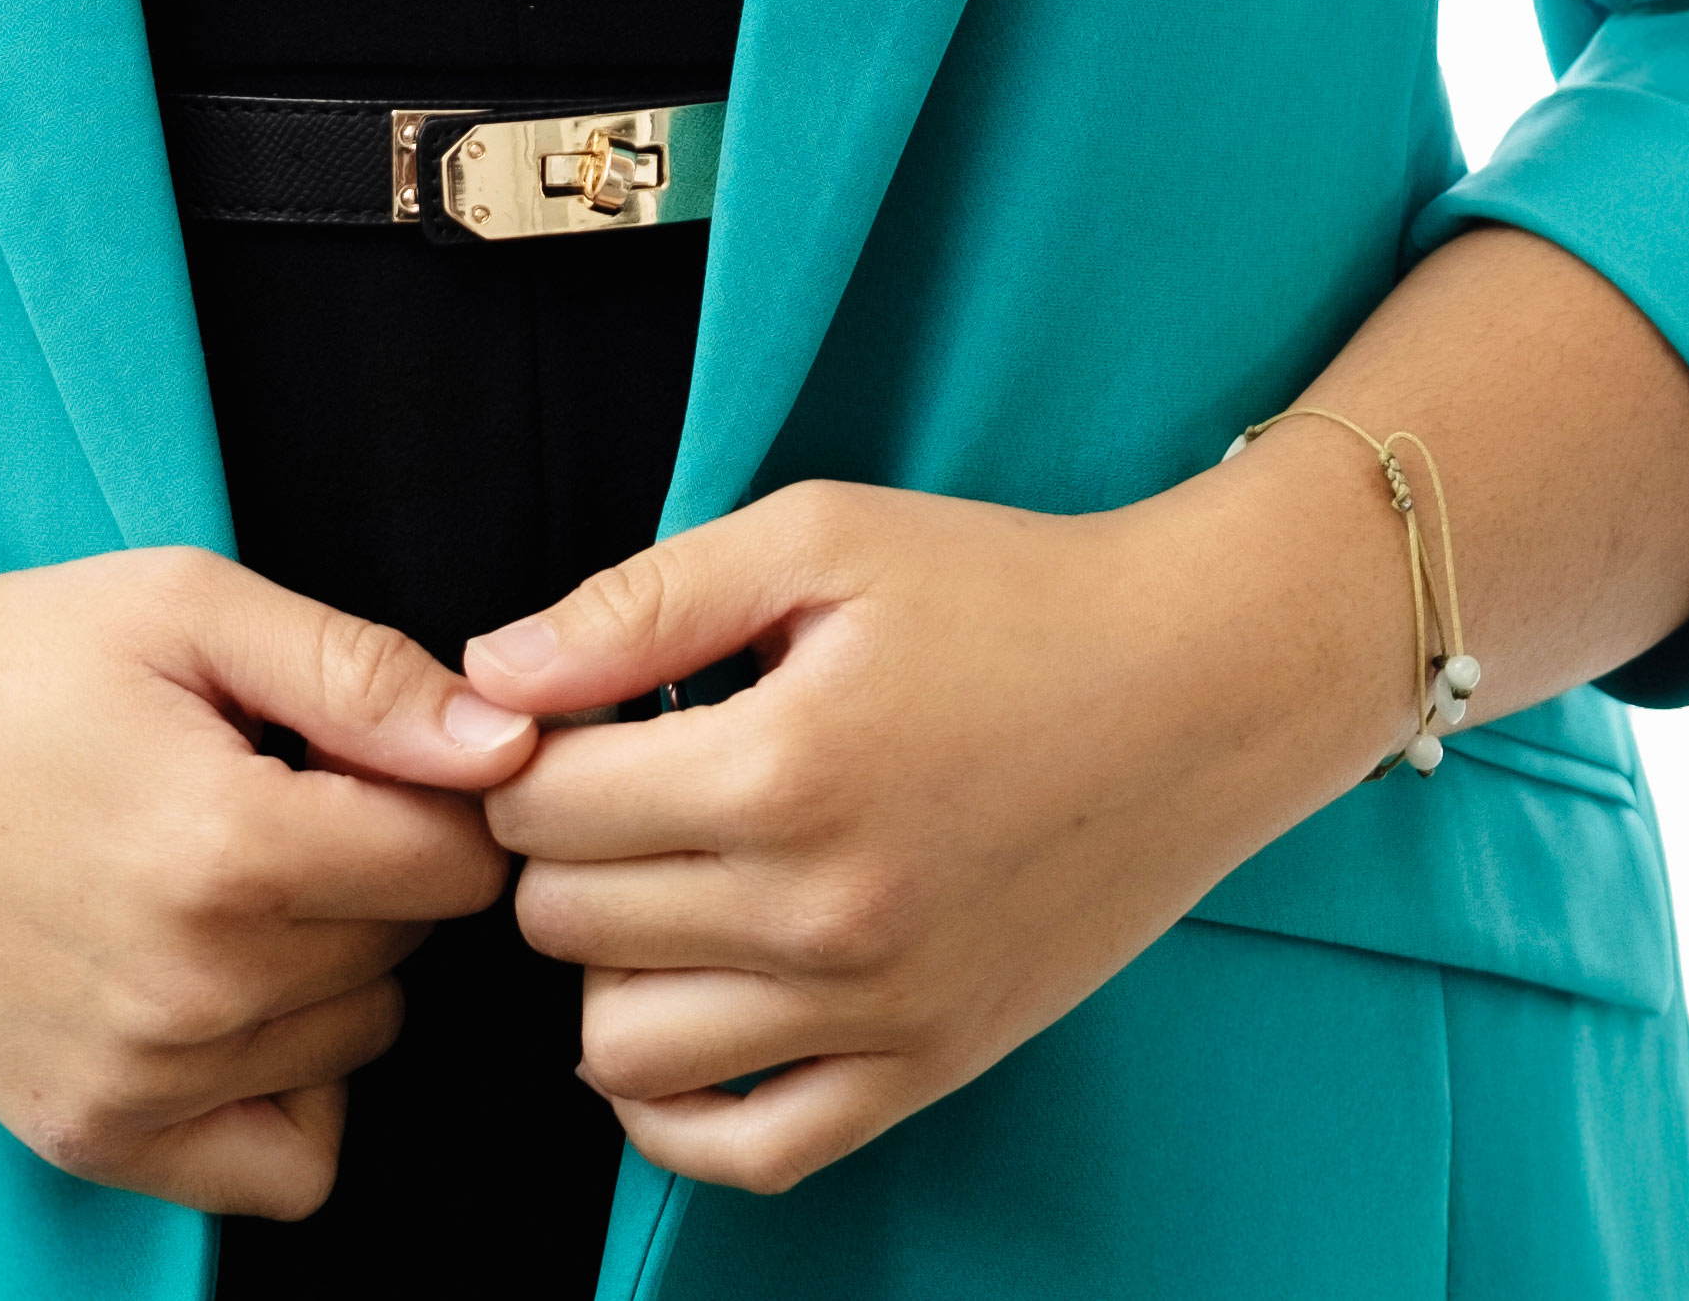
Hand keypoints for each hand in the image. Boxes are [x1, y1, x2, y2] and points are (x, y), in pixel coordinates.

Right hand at [0, 501, 537, 1218]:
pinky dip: (292, 1089)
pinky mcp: (94, 1136)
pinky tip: (236, 994)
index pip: (454, 864)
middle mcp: (193, 991)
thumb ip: (361, 674)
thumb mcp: (189, 606)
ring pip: (355, 1045)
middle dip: (375, 866)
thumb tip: (509, 742)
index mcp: (228, 849)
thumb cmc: (15, 663)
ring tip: (229, 876)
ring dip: (330, 966)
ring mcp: (141, 1081)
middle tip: (276, 796)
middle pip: (404, 951)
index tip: (360, 752)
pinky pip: (286, 1165)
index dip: (435, 790)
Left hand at [460, 470, 1397, 1193]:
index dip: (520, 750)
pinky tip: (684, 1005)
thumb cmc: (1006, 590)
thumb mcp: (819, 537)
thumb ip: (642, 605)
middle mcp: (821, 914)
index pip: (543, 805)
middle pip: (566, 923)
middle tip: (609, 780)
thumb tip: (493, 672)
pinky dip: (678, 1107)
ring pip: (625, 1050)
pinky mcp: (927, 1069)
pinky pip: (748, 1151)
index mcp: (783, 767)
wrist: (1195, 687)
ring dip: (606, 965)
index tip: (561, 716)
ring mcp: (877, 1012)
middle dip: (554, 846)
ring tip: (654, 879)